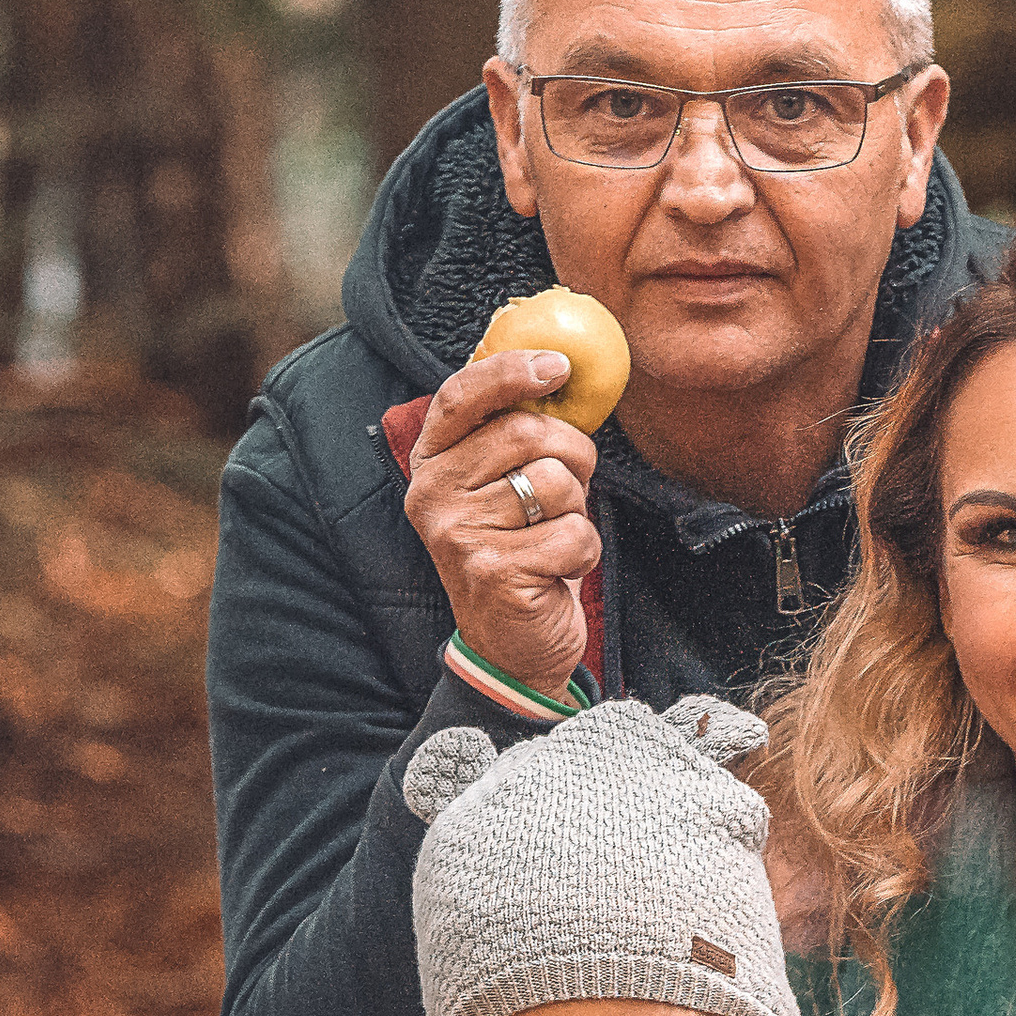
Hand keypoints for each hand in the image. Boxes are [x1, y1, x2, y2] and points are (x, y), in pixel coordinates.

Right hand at [404, 351, 602, 690]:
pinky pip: (573, 533)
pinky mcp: (493, 571)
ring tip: (553, 538)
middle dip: (572, 456)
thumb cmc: (521, 554)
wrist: (511, 649)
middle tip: (568, 491)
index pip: (461, 396)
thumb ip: (516, 435)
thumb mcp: (507, 488)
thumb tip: (559, 369)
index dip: (510, 372)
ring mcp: (458, 534)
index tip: (559, 366)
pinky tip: (557, 571)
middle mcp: (433, 494)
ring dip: (577, 510)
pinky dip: (582, 553)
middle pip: (527, 432)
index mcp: (433, 463)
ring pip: (556, 482)